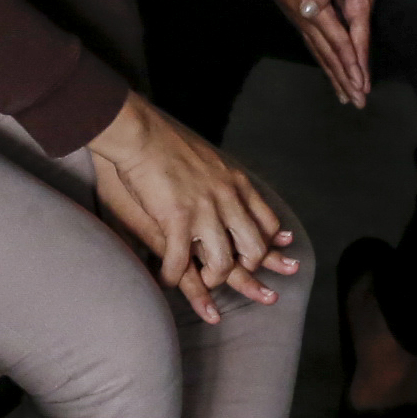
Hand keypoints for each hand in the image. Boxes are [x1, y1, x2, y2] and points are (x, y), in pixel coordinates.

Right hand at [84, 91, 297, 322]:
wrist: (142, 133)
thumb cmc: (166, 140)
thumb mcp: (208, 156)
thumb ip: (219, 174)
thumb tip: (221, 181)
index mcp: (235, 184)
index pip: (265, 221)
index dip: (270, 243)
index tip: (274, 254)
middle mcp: (226, 200)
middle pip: (251, 248)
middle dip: (247, 271)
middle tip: (239, 281)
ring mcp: (204, 212)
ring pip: (221, 262)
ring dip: (212, 279)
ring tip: (202, 284)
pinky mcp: (176, 220)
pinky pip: (180, 261)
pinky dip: (173, 276)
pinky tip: (166, 281)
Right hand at [230, 0, 375, 107]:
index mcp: (315, 10)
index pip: (337, 41)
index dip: (350, 62)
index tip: (360, 83)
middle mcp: (307, 21)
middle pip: (329, 56)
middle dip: (344, 80)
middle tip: (358, 103)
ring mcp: (300, 22)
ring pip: (320, 55)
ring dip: (333, 76)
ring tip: (345, 97)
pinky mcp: (297, 19)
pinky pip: (313, 47)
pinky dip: (323, 62)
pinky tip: (328, 70)